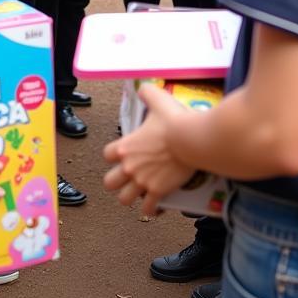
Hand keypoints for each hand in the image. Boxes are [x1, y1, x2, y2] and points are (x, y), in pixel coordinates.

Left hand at [103, 84, 194, 214]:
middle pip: (109, 183)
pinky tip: (155, 205)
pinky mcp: (158, 191)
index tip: (122, 154)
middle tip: (127, 178)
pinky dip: (151, 209)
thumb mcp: (157, 99)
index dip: (113, 155)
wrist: (190, 139)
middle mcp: (130, 166)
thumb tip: (143, 88)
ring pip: (124, 200)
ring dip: (131, 197)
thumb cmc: (173, 120)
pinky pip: (148, 209)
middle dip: (116, 182)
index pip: (106, 155)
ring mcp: (143, 181)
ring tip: (138, 193)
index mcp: (125, 146)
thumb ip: (147, 92)